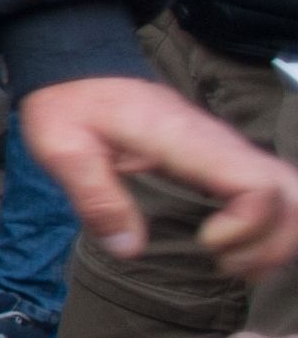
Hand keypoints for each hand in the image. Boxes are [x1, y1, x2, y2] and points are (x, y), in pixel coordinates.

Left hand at [18, 75, 297, 272]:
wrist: (80, 74)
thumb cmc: (73, 108)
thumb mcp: (63, 149)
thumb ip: (96, 198)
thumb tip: (129, 249)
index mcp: (188, 141)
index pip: (260, 184)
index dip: (250, 225)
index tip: (207, 243)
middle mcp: (222, 146)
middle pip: (291, 193)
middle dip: (275, 241)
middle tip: (226, 263)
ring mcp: (229, 153)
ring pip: (291, 194)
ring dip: (276, 238)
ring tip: (232, 263)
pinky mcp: (225, 163)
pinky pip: (272, 194)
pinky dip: (270, 228)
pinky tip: (238, 252)